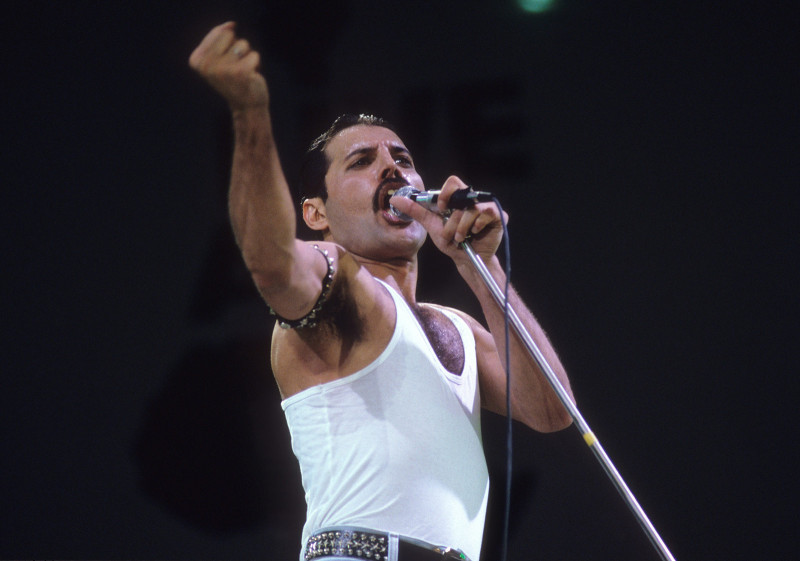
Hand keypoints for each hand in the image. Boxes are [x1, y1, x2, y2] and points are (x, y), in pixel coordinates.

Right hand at [188, 22, 267, 112]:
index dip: (227, 43)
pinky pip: (254, 54)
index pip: (217, 32)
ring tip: (242, 71)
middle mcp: (205, 65)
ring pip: (243, 44)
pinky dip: (256, 63)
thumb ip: (220, 37)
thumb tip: (231, 24)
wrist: (246, 106)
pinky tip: (250, 76)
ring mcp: (222, 69)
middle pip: (229, 34)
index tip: (225, 62)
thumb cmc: (234, 78)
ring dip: (247, 56)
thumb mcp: (219, 57)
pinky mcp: (240, 72)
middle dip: (236, 47)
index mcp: (196, 60)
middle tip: (235, 66)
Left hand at [390, 176, 507, 263]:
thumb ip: (416, 211)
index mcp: (459, 198)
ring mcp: (487, 206)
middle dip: (451, 221)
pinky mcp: (499, 216)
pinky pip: (486, 214)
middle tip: (450, 234)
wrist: (466, 260)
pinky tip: (474, 234)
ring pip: (472, 209)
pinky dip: (477, 226)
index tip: (440, 208)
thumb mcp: (431, 226)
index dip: (445, 193)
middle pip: (461, 197)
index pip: (453, 182)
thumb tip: (395, 199)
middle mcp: (474, 199)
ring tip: (460, 239)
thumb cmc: (451, 241)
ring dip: (462, 228)